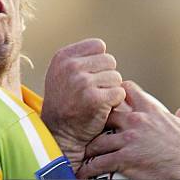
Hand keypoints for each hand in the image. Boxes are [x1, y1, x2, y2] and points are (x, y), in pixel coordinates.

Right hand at [40, 39, 124, 166]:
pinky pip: (119, 93)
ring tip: (94, 100)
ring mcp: (82, 83)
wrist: (59, 133)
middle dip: (106, 76)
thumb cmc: (65, 103)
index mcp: (62, 57)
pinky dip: (114, 102)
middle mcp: (70, 67)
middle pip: (110, 60)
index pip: (98, 45)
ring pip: (116, 77)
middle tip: (92, 92)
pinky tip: (100, 109)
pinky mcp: (95, 99)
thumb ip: (79, 59)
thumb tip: (102, 48)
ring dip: (110, 90)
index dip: (99, 62)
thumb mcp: (61, 74)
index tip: (88, 76)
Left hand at [77, 81, 179, 179]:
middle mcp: (137, 121)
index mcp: (151, 111)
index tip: (106, 99)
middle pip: (105, 114)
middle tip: (87, 130)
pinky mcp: (124, 159)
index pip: (127, 89)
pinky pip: (99, 163)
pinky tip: (82, 172)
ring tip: (82, 154)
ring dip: (88, 148)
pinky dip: (88, 168)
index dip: (114, 93)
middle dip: (95, 122)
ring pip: (97, 140)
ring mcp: (129, 140)